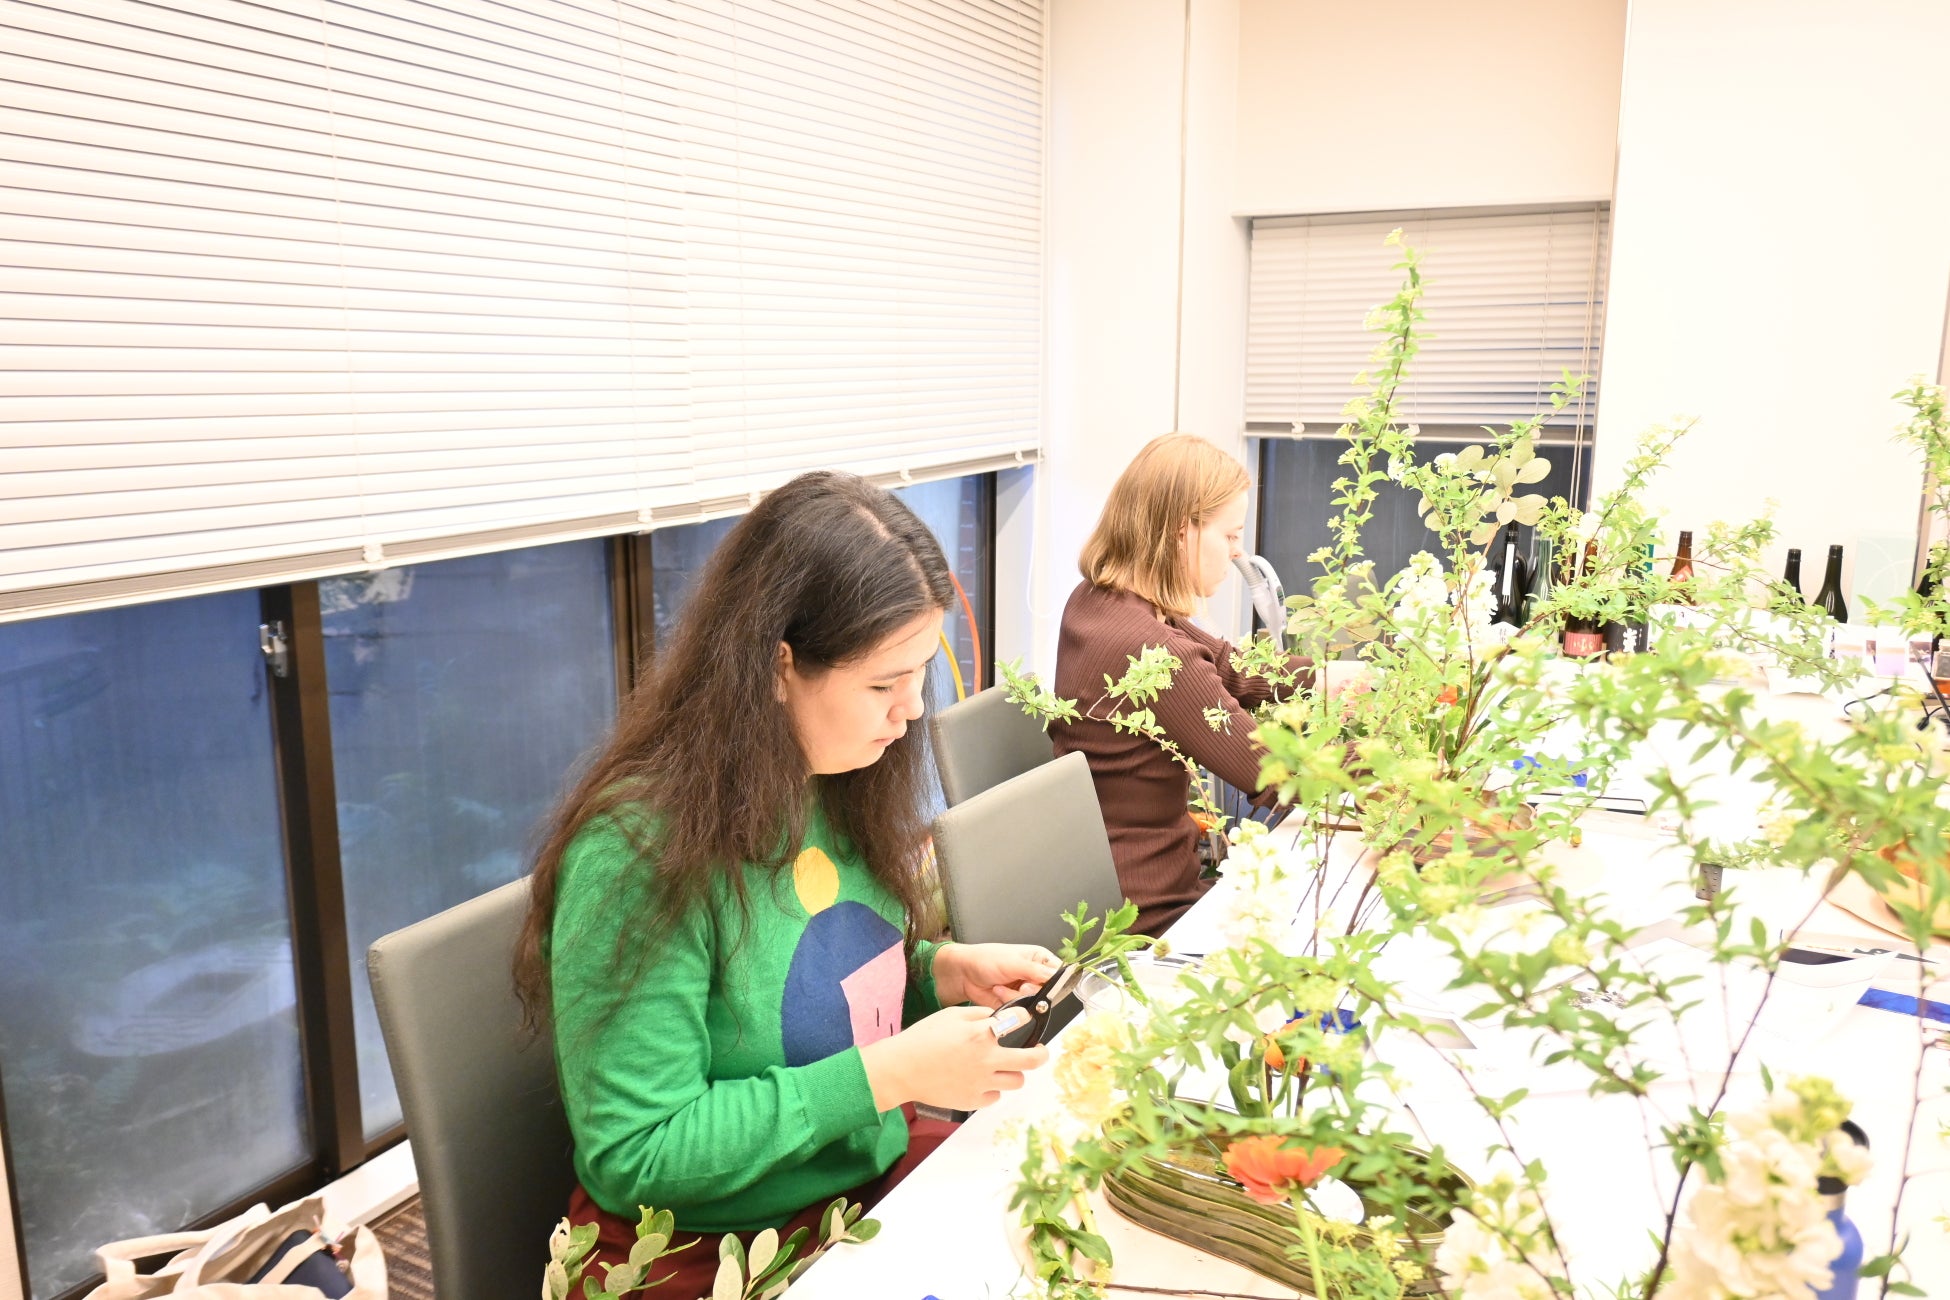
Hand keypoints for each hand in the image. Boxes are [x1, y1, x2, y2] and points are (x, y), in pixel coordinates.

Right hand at [858, 1006, 1050, 1111]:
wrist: (901, 1070)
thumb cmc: (922, 1039)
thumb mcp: (950, 1015)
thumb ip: (978, 1014)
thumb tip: (996, 1016)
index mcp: (982, 1035)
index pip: (1020, 1023)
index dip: (1026, 1020)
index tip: (1026, 1020)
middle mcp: (987, 1060)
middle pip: (1031, 1060)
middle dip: (1041, 1054)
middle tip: (1039, 1051)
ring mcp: (982, 1083)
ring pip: (1017, 1081)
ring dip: (1013, 1073)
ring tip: (1002, 1067)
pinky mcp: (973, 1101)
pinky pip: (995, 1096)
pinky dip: (991, 1089)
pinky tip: (979, 1080)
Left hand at [932, 942, 1060, 1008]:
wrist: (963, 974)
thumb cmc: (985, 959)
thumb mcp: (1012, 962)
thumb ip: (1035, 971)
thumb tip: (1055, 976)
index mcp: (1039, 959)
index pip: (1059, 973)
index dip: (1054, 982)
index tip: (1042, 983)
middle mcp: (1036, 975)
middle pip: (1048, 992)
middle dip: (1031, 991)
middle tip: (1019, 984)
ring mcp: (1026, 991)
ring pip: (1034, 1004)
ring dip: (1015, 997)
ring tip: (1001, 985)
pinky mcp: (1017, 1004)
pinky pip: (1021, 1011)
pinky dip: (1008, 1003)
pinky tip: (998, 992)